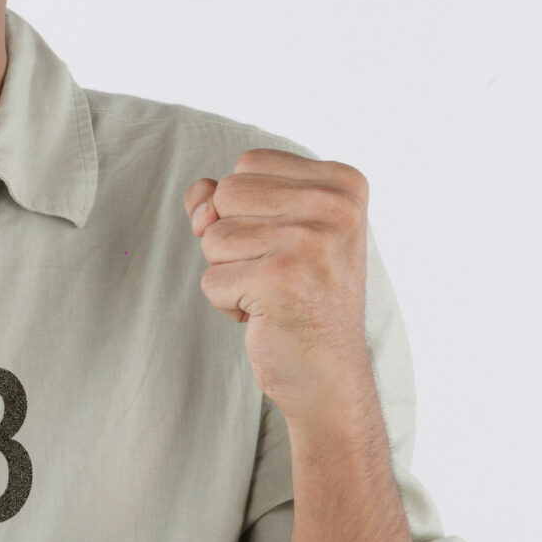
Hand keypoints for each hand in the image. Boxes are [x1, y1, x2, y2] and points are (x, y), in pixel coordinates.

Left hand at [184, 149, 374, 420]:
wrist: (331, 376)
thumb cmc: (301, 298)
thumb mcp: (274, 231)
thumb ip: (228, 198)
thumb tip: (197, 195)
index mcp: (343, 183)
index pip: (248, 164)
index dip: (248, 210)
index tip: (288, 245)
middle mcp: (336, 206)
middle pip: (226, 194)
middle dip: (233, 240)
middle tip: (277, 273)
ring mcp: (311, 242)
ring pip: (213, 237)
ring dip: (230, 273)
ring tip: (272, 294)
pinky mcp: (281, 280)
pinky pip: (211, 279)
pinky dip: (227, 304)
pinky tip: (267, 315)